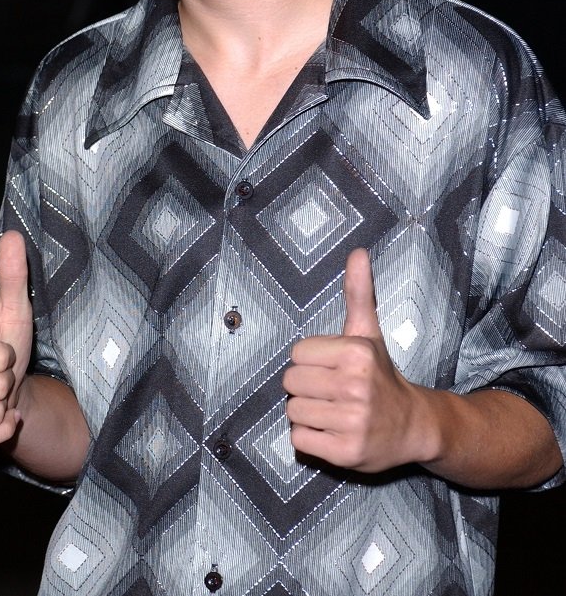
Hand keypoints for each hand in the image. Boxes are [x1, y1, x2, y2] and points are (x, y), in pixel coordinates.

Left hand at [283, 248, 425, 472]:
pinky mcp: (346, 452)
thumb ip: (358, 292)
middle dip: (306, 386)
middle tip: (331, 391)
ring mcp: (352, 422)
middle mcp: (355, 386)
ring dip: (307, 413)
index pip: (297, 353)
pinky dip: (310, 438)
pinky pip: (300, 440)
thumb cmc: (381, 375)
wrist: (414, 425)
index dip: (311, 361)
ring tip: (332, 410)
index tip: (332, 367)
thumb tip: (357, 252)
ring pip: (293, 411)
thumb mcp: (368, 331)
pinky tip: (332, 431)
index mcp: (356, 353)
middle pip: (291, 382)